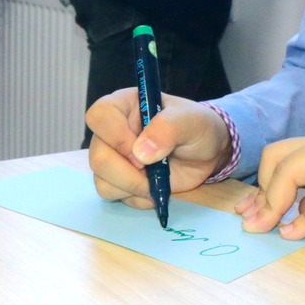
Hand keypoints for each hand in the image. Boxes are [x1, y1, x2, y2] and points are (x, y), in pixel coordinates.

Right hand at [85, 89, 231, 209]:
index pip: (100, 116)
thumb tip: (140, 153)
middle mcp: (112, 132)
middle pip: (97, 156)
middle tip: (152, 170)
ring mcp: (113, 158)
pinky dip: (137, 198)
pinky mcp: (119, 181)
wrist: (207, 153)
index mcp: (124, 106)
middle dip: (127, 171)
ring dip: (133, 187)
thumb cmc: (196, 127)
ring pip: (102, 181)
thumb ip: (168, 129)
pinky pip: (115, 196)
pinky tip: (155, 187)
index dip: (115, 136)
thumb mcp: (191, 121)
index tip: (140, 150)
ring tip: (157, 179)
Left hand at [237, 126, 304, 239]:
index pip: (287, 157)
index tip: (250, 211)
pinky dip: (304, 218)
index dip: (266, 186)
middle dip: (261, 190)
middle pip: (277, 155)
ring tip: (264, 228)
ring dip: (273, 202)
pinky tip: (294, 232)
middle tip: (251, 220)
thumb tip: (300, 218)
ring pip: (288, 168)